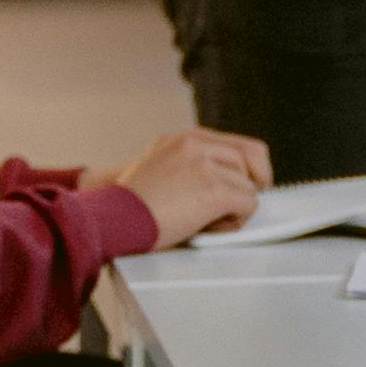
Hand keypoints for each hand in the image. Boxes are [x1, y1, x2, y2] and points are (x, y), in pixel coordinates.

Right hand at [113, 124, 271, 242]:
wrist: (111, 218)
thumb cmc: (128, 205)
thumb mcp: (157, 166)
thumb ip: (188, 164)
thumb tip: (223, 177)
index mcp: (184, 139)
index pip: (240, 144)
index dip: (252, 167)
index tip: (254, 182)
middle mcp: (196, 145)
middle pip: (251, 160)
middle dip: (247, 186)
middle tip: (234, 208)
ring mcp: (205, 165)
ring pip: (250, 186)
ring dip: (234, 208)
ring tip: (207, 220)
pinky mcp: (213, 189)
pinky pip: (249, 204)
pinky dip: (235, 221)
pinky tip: (210, 227)